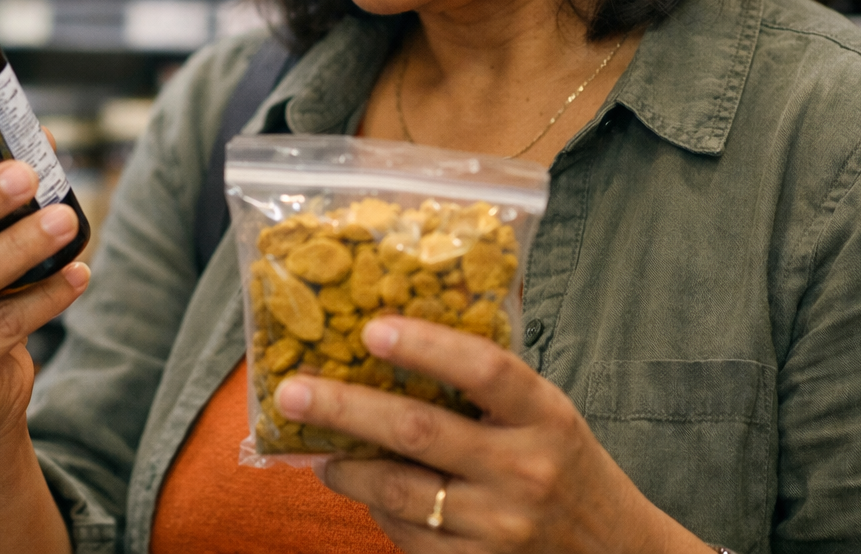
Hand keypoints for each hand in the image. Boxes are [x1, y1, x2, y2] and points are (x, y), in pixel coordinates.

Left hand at [274, 317, 709, 553]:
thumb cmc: (568, 469)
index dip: (426, 345)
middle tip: (291, 391)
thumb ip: (490, 385)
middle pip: (419, 431)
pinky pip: (409, 537)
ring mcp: (500, 527)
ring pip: (399, 492)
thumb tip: (401, 332)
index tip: (373, 327)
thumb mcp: (548, 416)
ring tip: (312, 445)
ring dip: (344, 467)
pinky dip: (376, 510)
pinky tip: (359, 487)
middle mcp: (524, 470)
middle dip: (344, 408)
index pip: (485, 370)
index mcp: (546, 417)